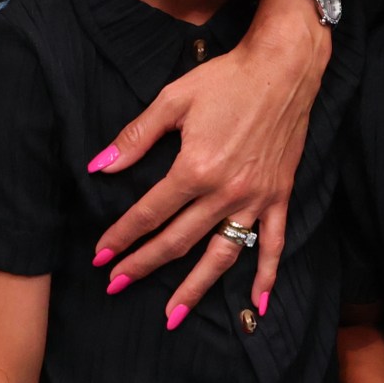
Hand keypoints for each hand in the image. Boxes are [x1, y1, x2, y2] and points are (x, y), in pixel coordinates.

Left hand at [90, 5, 325, 319]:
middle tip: (116, 285)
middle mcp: (225, 191)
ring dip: (195, 288)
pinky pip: (273, 243)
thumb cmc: (226, 78)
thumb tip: (100, 166)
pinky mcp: (278, 195)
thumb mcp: (173, 100)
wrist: (283, 67)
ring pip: (221, 254)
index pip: (149, 212)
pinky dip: (267, 275)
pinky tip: (258, 304)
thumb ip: (136, 137)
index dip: (121, 236)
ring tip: (172, 315)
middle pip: (177, 240)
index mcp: (195, 168)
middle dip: (143, 265)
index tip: (101, 256)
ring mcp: (255, 198)